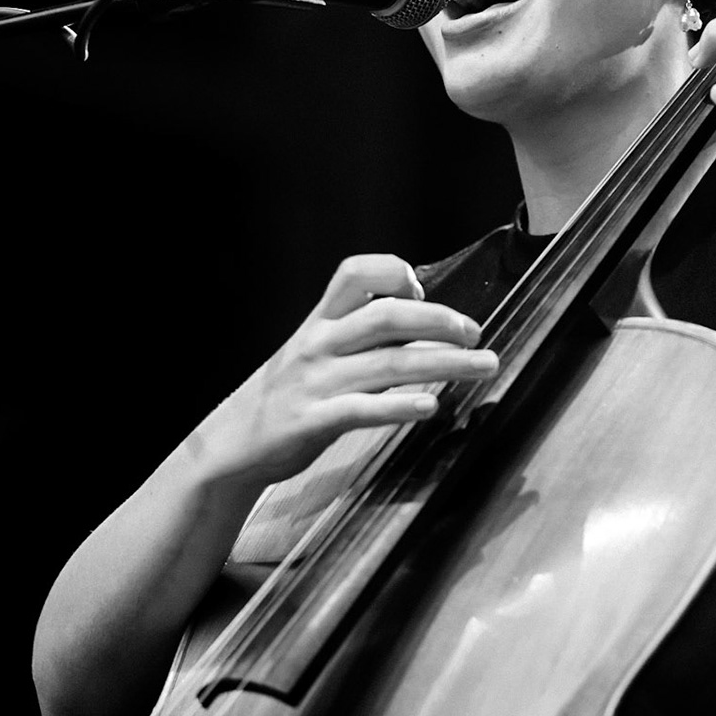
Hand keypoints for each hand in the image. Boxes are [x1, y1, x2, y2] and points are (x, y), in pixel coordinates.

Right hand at [201, 254, 497, 488]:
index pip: (355, 272)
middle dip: (440, 321)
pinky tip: (430, 407)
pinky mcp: (313, 421)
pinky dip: (399, 406)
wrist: (232, 443)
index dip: (394, 271)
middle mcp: (318, 343)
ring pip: (389, 364)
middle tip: (476, 333)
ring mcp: (316, 382)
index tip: (422, 289)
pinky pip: (362, 409)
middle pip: (387, 316)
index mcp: (319, 321)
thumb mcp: (316, 354)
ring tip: (483, 367)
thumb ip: (362, 338)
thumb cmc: (287, 395)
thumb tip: (422, 325)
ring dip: (444, 363)